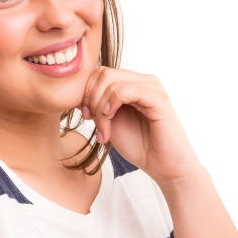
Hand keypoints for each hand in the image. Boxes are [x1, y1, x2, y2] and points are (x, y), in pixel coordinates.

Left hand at [80, 66, 201, 184]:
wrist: (163, 165)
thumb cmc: (139, 145)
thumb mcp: (109, 123)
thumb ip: (96, 106)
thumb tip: (74, 93)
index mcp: (132, 84)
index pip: (99, 72)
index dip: (85, 92)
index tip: (85, 116)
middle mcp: (142, 80)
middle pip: (102, 73)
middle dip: (90, 99)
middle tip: (91, 122)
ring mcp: (151, 87)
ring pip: (110, 81)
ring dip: (99, 108)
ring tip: (104, 131)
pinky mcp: (157, 98)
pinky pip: (124, 91)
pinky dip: (110, 106)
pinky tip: (109, 122)